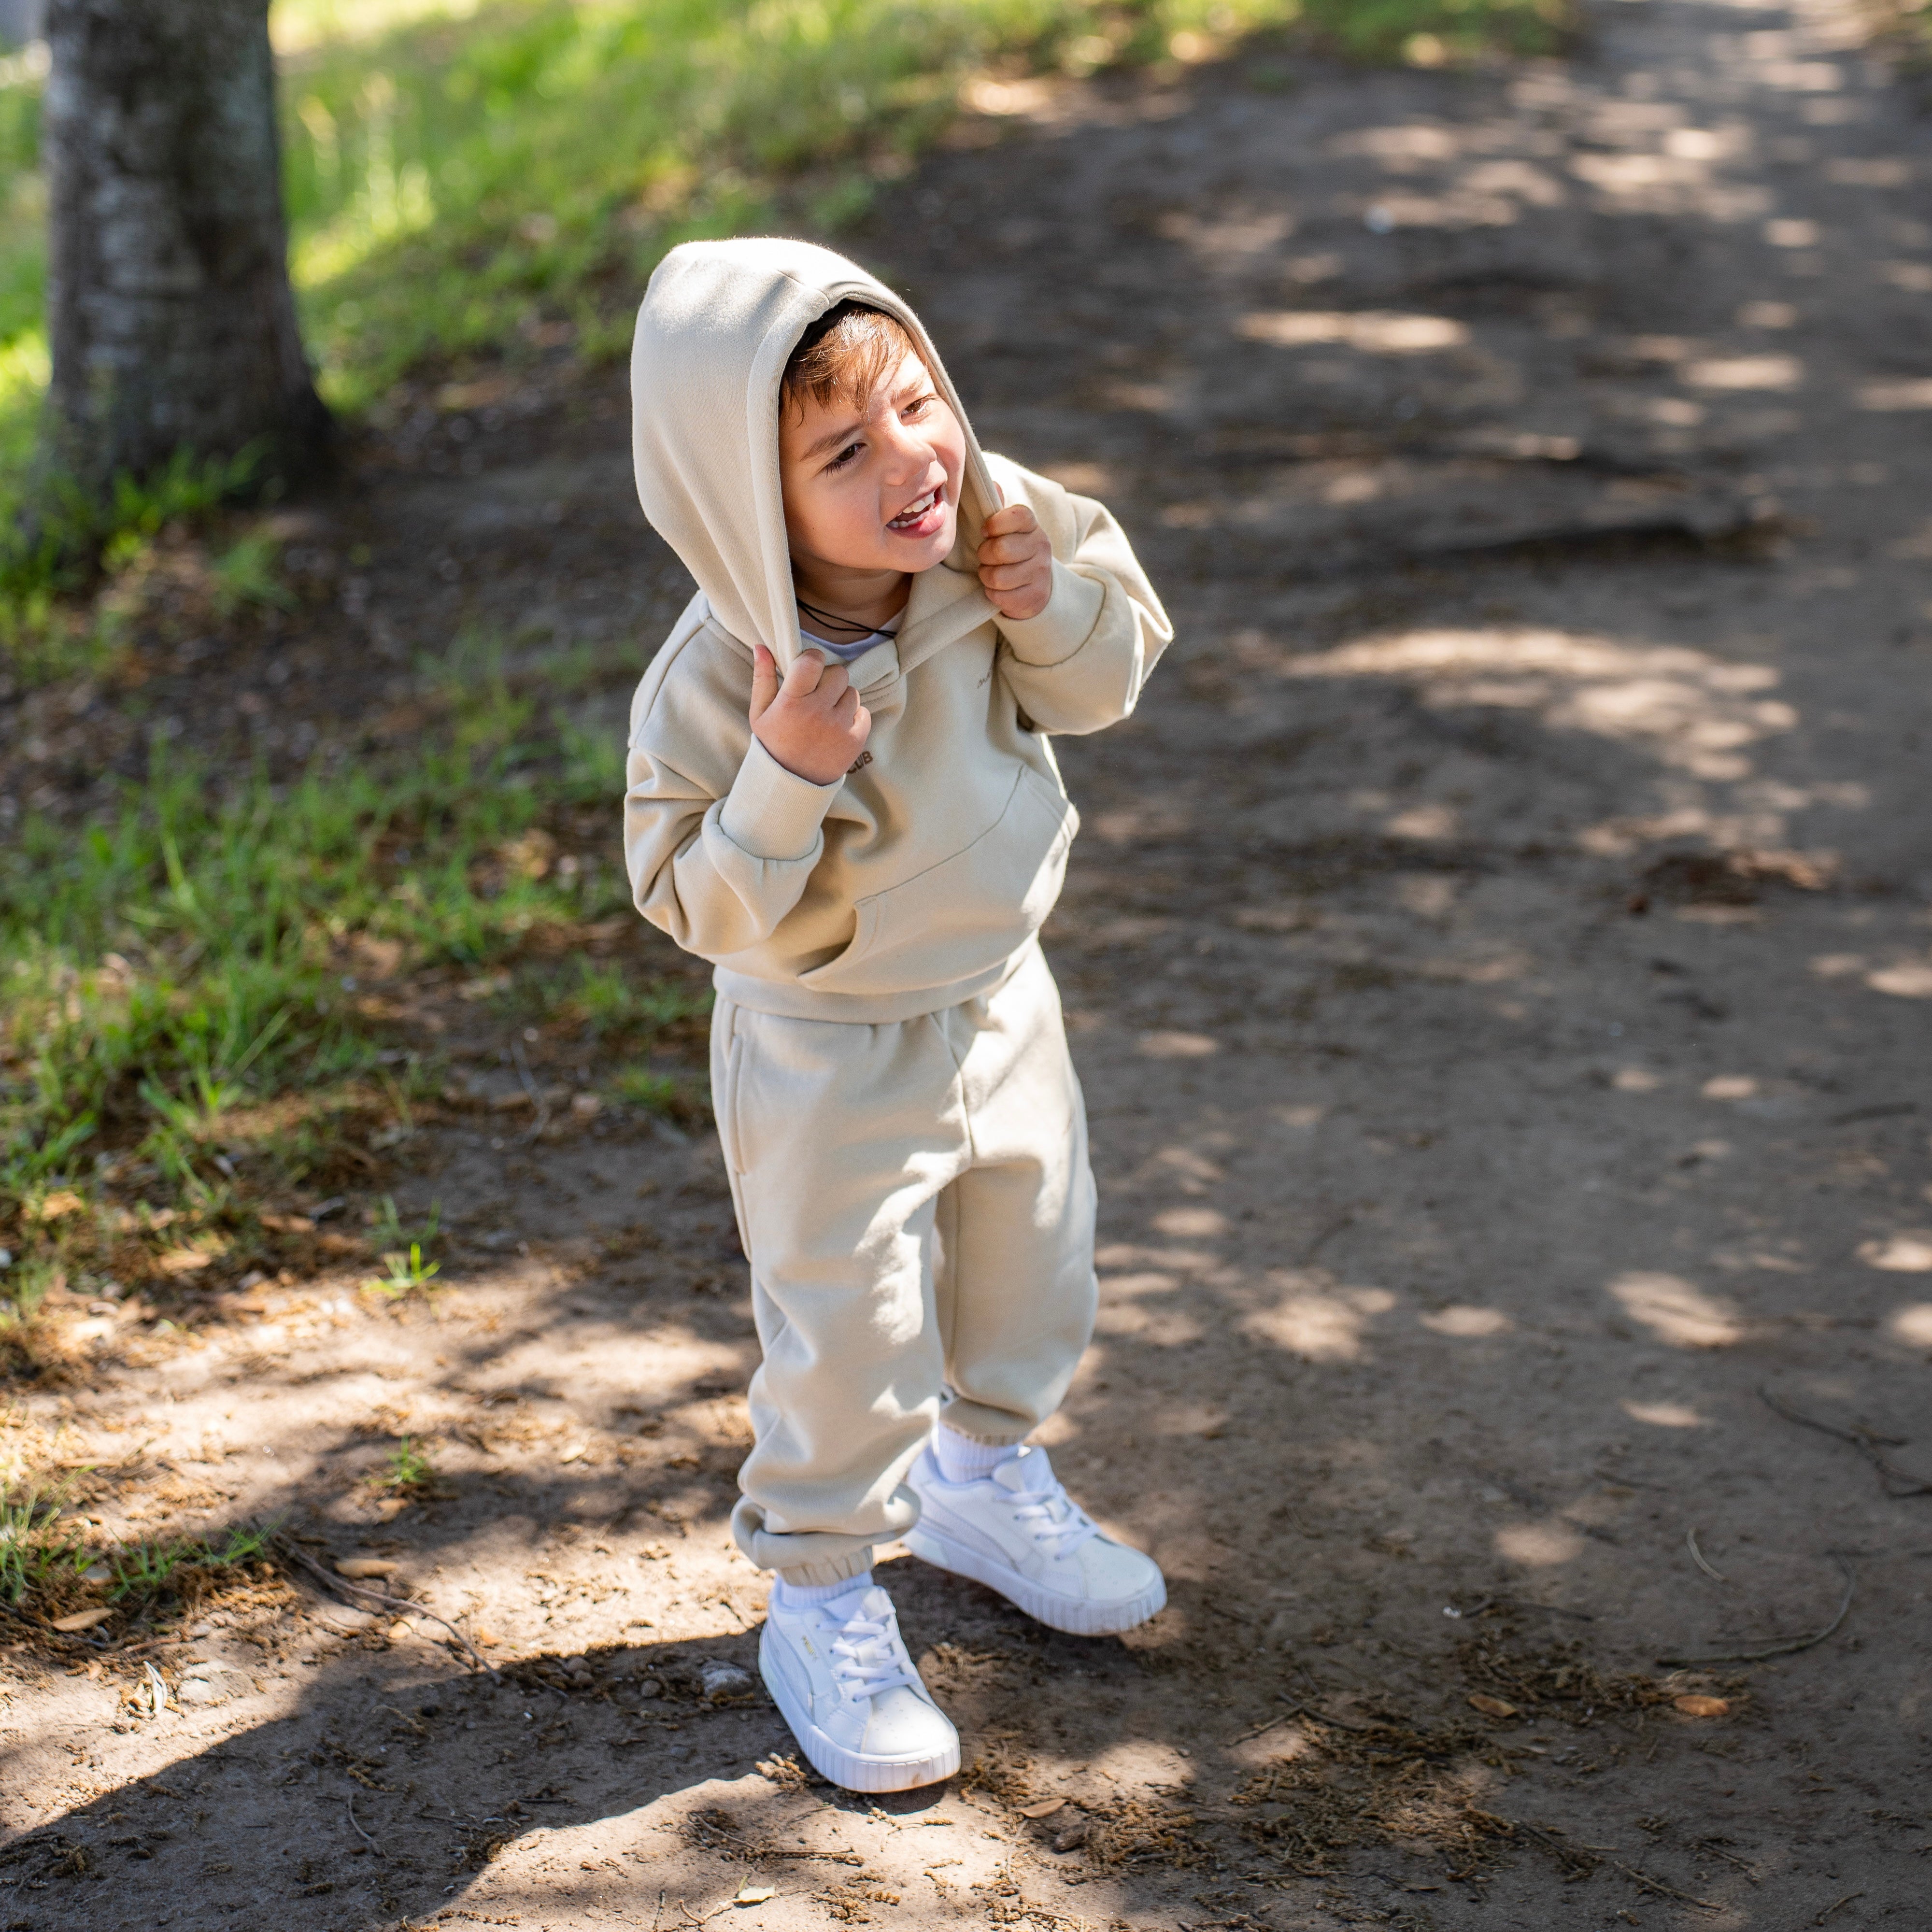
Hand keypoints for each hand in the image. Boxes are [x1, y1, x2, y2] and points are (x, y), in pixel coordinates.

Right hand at [749, 644, 870, 784]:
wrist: (791, 784)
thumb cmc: (773, 744)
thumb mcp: (760, 712)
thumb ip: (763, 678)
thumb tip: (761, 646)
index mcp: (792, 702)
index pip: (812, 661)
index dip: (812, 660)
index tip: (807, 670)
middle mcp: (818, 713)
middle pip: (838, 673)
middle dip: (828, 679)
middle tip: (817, 695)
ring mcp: (839, 727)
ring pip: (852, 692)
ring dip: (841, 699)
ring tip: (826, 714)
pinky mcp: (856, 741)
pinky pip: (864, 712)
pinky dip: (854, 717)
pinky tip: (837, 727)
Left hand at [977, 502, 1051, 620]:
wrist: (1036, 587)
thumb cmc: (1012, 553)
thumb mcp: (1006, 529)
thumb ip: (996, 507)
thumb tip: (993, 484)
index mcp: (1032, 525)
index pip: (1017, 516)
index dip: (995, 524)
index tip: (985, 531)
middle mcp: (1041, 546)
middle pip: (1001, 549)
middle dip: (984, 555)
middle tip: (985, 557)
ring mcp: (1040, 573)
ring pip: (998, 576)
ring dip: (986, 576)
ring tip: (990, 574)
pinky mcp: (1035, 597)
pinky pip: (1001, 597)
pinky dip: (993, 594)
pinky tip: (999, 590)